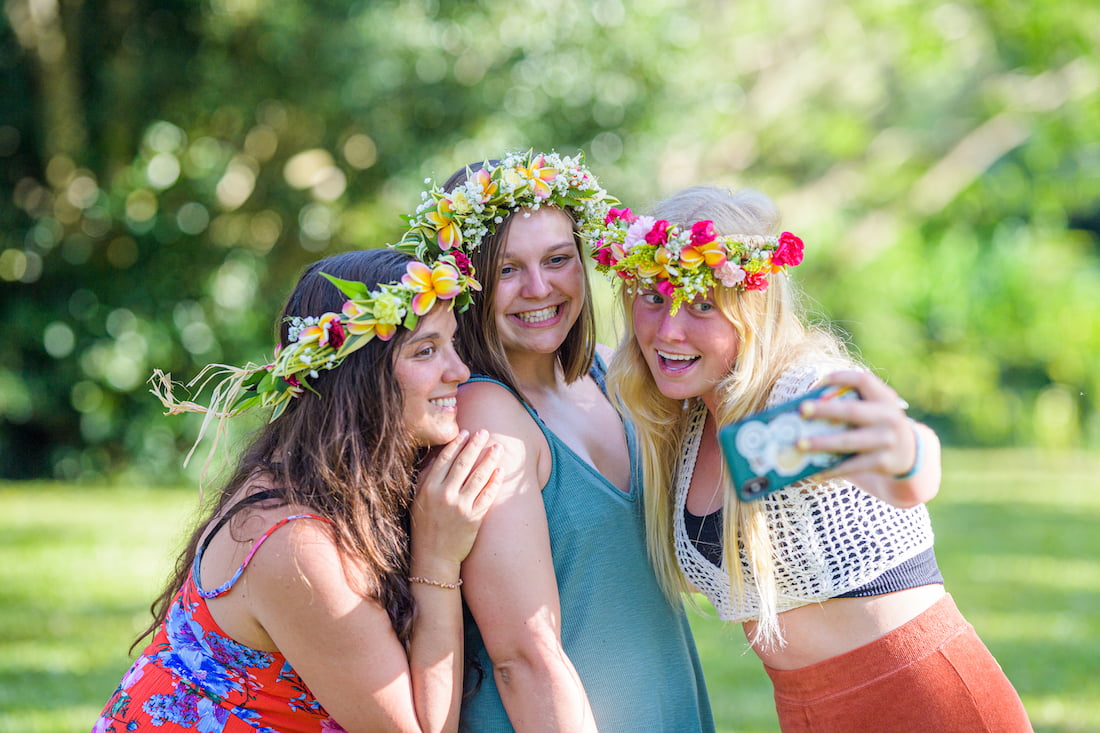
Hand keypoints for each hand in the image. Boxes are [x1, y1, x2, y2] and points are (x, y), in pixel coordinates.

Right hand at [411, 430, 501, 574]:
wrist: (434, 557)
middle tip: (485, 432)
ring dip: (489, 459)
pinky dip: (495, 482)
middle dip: (475, 445)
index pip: (445, 459)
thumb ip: (427, 477)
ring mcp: (461, 507)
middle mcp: (445, 495)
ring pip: (479, 477)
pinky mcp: (474, 518)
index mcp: (429, 488)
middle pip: (463, 463)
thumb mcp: (418, 499)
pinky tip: (500, 470)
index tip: (466, 432)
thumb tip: (439, 455)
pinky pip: (488, 495)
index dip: (457, 444)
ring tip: (497, 448)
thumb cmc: (425, 526)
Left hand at [796, 370, 939, 506]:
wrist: (909, 454)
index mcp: (884, 398)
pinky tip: (814, 473)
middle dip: (825, 410)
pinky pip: (853, 466)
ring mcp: (887, 441)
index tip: (821, 381)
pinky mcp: (883, 462)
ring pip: (849, 441)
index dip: (842, 378)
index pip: (864, 380)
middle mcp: (888, 417)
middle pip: (852, 410)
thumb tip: (802, 413)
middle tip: (802, 410)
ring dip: (822, 443)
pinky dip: (832, 470)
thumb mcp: (872, 411)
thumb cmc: (875, 426)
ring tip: (799, 444)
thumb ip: (849, 406)